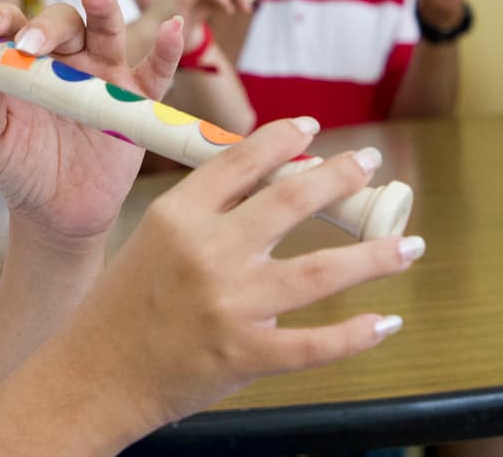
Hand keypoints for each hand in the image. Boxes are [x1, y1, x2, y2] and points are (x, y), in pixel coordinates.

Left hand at [0, 0, 182, 242]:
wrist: (53, 213)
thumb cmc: (16, 166)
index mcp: (23, 59)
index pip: (11, 25)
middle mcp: (65, 57)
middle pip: (60, 22)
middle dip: (45, 28)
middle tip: (28, 46)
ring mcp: (102, 74)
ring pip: (106, 31)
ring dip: (103, 10)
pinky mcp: (135, 100)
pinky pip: (156, 70)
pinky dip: (167, 49)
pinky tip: (174, 29)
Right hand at [72, 119, 421, 431]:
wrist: (94, 374)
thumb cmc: (123, 303)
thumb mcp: (154, 239)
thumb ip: (208, 212)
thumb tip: (281, 182)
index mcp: (178, 216)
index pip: (241, 160)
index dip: (284, 139)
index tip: (313, 127)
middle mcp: (207, 253)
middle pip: (290, 202)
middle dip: (341, 178)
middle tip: (369, 164)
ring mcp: (230, 306)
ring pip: (322, 272)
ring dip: (374, 256)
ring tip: (408, 244)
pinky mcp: (245, 356)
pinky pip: (316, 344)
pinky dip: (358, 334)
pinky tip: (386, 322)